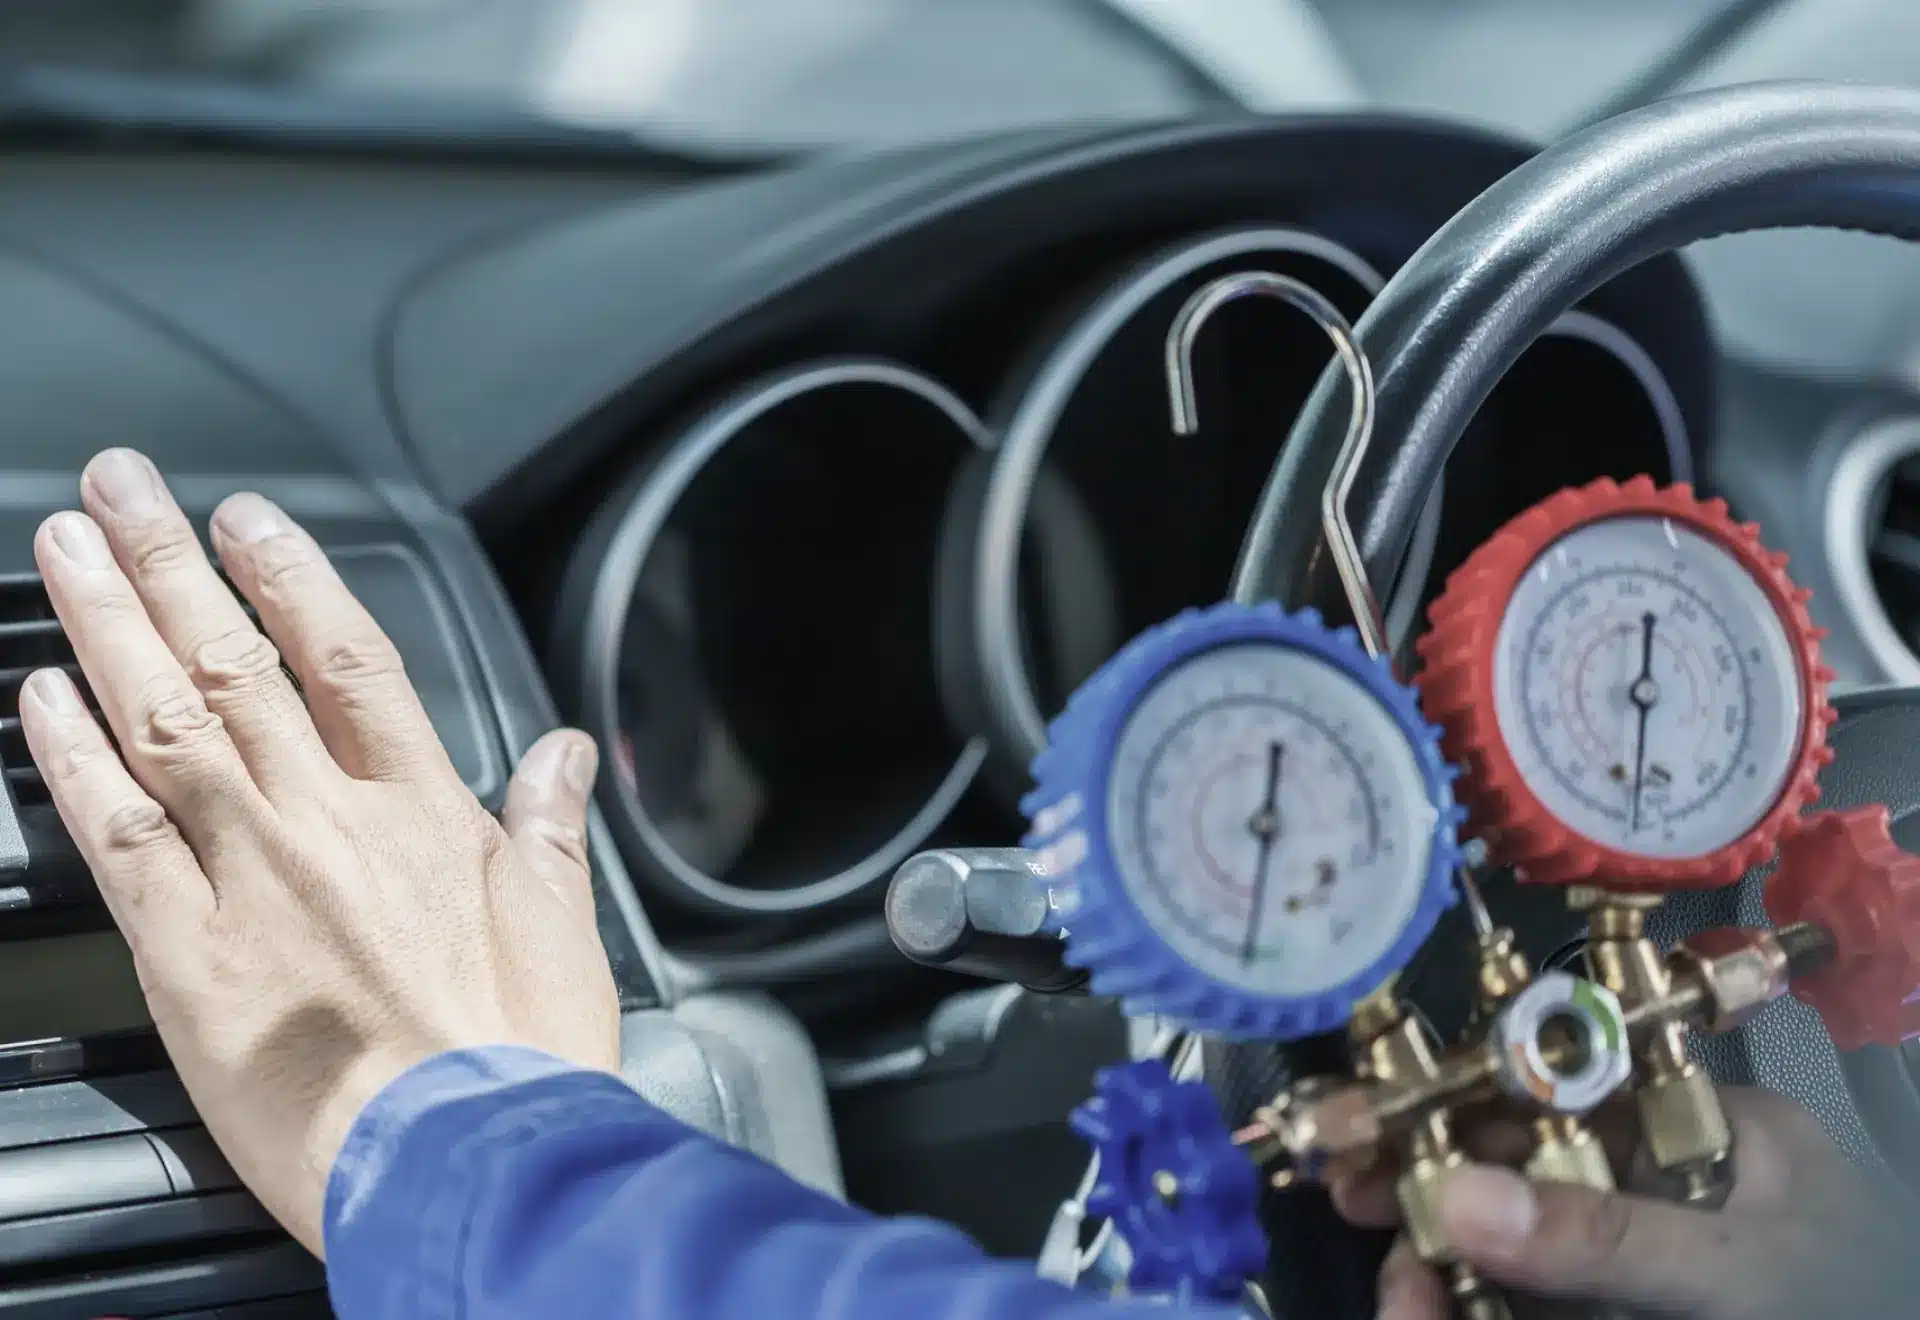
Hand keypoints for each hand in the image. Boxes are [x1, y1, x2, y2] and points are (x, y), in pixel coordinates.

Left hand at [19, 449, 621, 1254]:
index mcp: (421, 813)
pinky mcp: (186, 955)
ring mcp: (251, 880)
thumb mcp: (563, 924)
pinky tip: (39, 697)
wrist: (466, 1163)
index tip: (247, 519)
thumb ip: (548, 825)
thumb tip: (565, 753)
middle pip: (234, 665)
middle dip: (169, 564)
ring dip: (107, 626)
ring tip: (64, 550)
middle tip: (118, 488)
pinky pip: (117, 834)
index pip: (347, 659)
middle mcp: (326, 824)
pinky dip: (73, 757)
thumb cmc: (517, 1056)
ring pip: (164, 723)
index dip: (291, 576)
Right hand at [1332, 1088, 1910, 1317]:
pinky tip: (1427, 1315)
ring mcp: (1653, 1264)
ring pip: (1518, 1244)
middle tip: (1349, 1202)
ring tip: (1398, 1303)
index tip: (1384, 1117)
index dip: (1471, 1097)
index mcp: (1717, 1130)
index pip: (1571, 1085)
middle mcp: (1674, 1184)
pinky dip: (1476, 1307)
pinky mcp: (1627, 1315)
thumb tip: (1455, 1198)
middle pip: (1525, 1165)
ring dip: (1441, 1266)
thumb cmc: (1852, 1304)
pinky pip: (1535, 1302)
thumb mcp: (1740, 1271)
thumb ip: (1607, 1236)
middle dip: (1435, 1189)